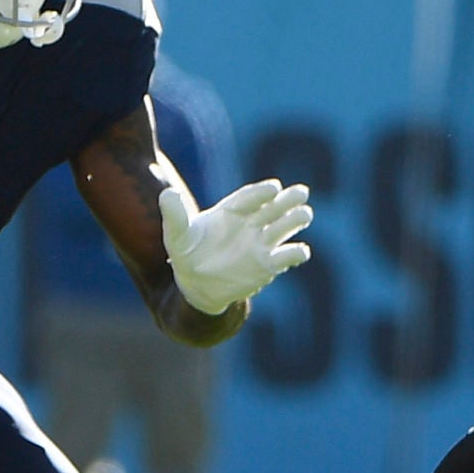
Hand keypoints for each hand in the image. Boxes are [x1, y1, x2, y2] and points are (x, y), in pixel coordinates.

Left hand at [159, 180, 313, 314]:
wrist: (196, 283)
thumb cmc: (186, 253)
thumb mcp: (176, 234)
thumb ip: (175, 215)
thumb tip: (168, 194)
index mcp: (231, 209)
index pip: (249, 197)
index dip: (261, 193)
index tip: (274, 189)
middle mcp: (251, 222)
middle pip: (274, 207)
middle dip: (288, 200)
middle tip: (302, 193)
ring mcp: (261, 242)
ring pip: (285, 227)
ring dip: (296, 220)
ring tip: (305, 215)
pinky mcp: (268, 263)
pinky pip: (286, 256)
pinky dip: (295, 254)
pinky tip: (301, 251)